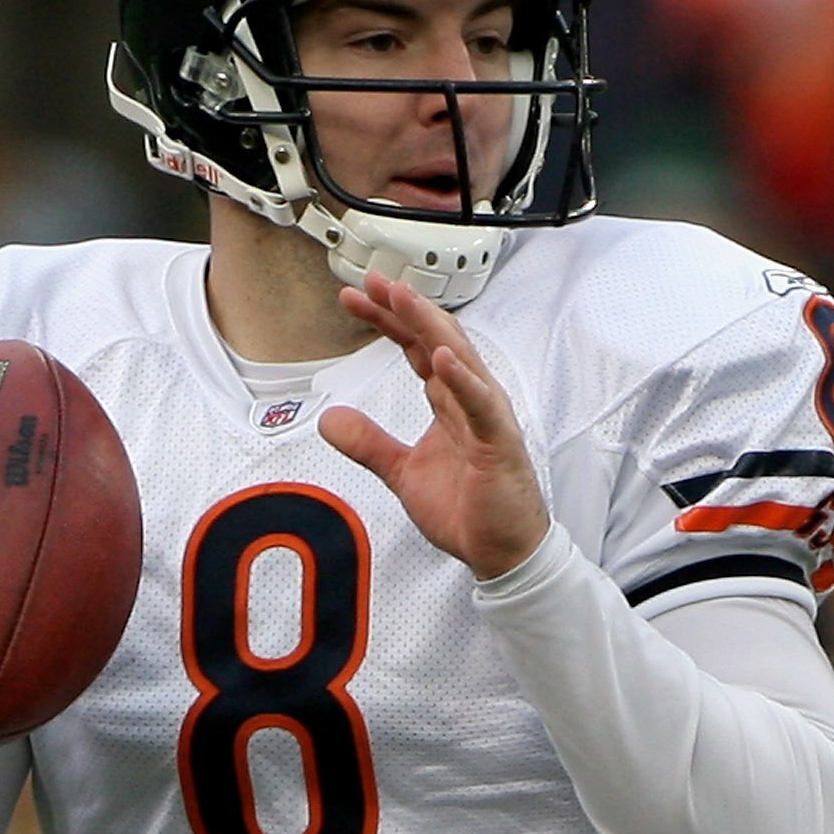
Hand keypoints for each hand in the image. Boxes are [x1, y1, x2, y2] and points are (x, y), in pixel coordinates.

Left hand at [318, 275, 550, 582]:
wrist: (503, 553)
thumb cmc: (469, 511)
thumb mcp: (403, 473)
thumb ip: (369, 444)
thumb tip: (330, 420)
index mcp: (449, 401)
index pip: (415, 347)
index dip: (387, 320)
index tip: (356, 299)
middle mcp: (470, 399)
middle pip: (435, 339)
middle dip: (404, 307)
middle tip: (373, 280)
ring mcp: (488, 416)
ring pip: (459, 358)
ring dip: (430, 326)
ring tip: (403, 299)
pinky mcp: (499, 442)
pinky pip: (481, 404)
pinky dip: (462, 379)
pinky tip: (441, 358)